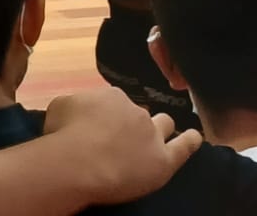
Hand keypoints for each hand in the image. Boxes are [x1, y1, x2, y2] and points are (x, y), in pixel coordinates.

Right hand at [44, 88, 199, 204]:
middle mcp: (135, 110)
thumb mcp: (61, 106)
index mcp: (112, 96)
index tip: (100, 127)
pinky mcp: (163, 160)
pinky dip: (190, 141)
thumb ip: (76, 105)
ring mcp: (152, 134)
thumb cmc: (63, 133)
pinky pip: (184, 147)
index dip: (109, 115)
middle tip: (118, 139)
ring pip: (163, 125)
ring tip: (155, 138)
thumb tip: (78, 111)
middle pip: (140, 114)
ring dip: (160, 129)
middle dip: (133, 122)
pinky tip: (195, 138)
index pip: (116, 103)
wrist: (79, 160)